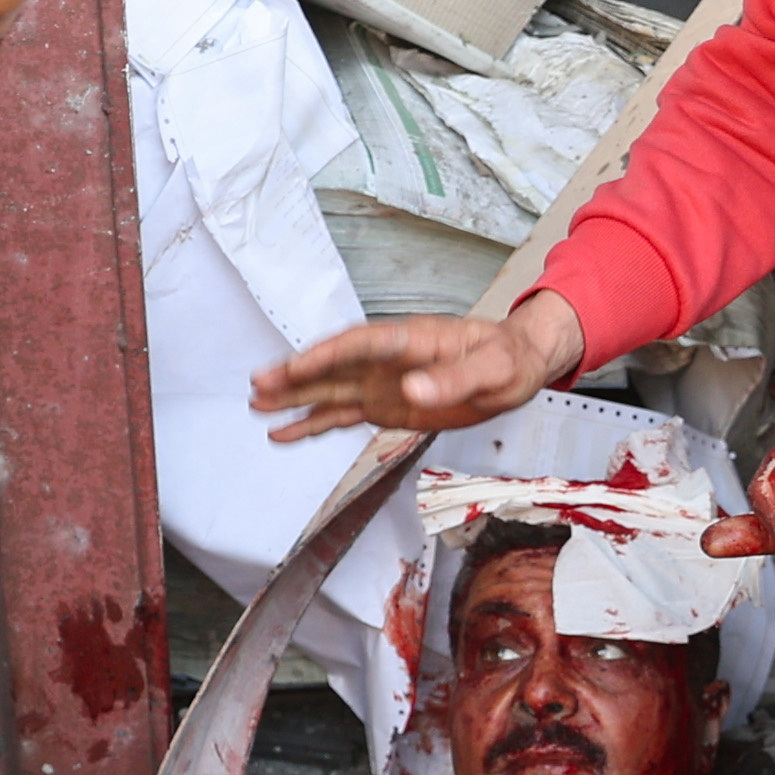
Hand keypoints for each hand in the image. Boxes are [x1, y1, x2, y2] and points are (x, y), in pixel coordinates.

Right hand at [252, 292, 587, 444]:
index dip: (325, 356)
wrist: (518, 365)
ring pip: (331, 391)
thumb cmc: (507, 359)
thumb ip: (453, 380)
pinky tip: (284, 433)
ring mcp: (383, 382)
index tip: (295, 366)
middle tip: (258, 385)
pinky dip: (313, 424)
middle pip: (333, 366)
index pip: (359, 345)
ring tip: (257, 405)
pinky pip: (343, 415)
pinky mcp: (386, 406)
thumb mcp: (492, 370)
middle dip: (296, 376)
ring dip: (295, 398)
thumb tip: (413, 391)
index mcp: (410, 341)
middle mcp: (388, 360)